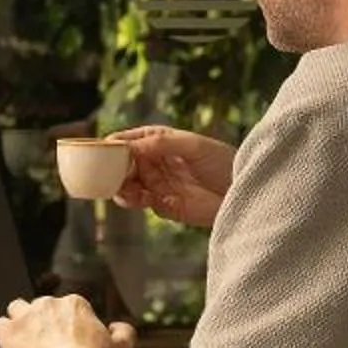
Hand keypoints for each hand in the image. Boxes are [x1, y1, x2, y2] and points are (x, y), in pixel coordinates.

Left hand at [0, 294, 137, 347]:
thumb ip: (123, 332)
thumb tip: (118, 327)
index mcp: (74, 304)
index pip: (68, 306)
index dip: (69, 323)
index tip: (70, 338)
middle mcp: (48, 305)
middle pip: (41, 307)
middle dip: (44, 321)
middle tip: (50, 343)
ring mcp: (25, 318)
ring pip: (17, 309)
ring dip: (20, 321)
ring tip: (27, 341)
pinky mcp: (9, 334)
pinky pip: (0, 325)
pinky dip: (5, 335)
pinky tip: (12, 347)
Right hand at [110, 125, 235, 228]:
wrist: (243, 192)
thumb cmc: (223, 162)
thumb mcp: (193, 145)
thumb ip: (161, 144)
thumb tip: (130, 147)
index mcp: (161, 142)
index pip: (132, 140)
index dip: (116, 144)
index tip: (104, 148)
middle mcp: (156, 163)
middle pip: (124, 165)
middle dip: (114, 168)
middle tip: (110, 172)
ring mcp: (159, 185)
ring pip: (128, 186)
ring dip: (121, 187)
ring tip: (124, 189)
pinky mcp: (165, 206)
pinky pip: (142, 203)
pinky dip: (136, 201)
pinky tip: (145, 199)